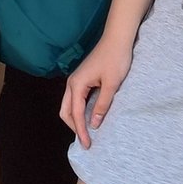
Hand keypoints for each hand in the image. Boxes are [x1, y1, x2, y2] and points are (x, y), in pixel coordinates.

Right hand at [61, 33, 135, 147]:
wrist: (117, 38)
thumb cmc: (115, 58)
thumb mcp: (111, 84)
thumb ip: (102, 105)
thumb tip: (94, 124)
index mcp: (77, 84)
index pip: (75, 114)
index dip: (81, 131)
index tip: (87, 144)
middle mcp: (72, 83)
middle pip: (65, 111)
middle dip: (74, 127)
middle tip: (85, 141)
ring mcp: (76, 80)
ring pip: (69, 105)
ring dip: (76, 119)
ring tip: (87, 132)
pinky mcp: (82, 79)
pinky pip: (76, 99)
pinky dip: (79, 111)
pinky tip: (89, 117)